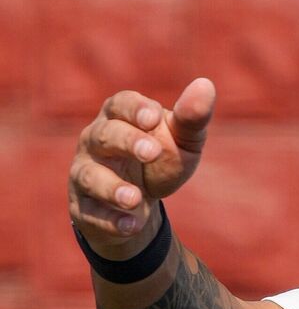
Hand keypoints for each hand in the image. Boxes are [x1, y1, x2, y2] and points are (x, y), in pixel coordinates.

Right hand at [68, 78, 215, 254]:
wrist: (142, 203)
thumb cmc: (161, 158)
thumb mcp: (183, 140)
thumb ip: (192, 117)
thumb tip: (205, 85)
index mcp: (119, 117)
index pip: (119, 104)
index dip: (134, 109)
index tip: (154, 117)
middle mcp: (95, 142)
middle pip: (104, 135)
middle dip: (127, 142)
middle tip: (152, 152)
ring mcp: (85, 174)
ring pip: (89, 176)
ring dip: (112, 188)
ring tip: (135, 199)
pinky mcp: (84, 207)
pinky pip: (91, 213)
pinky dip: (111, 220)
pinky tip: (132, 224)